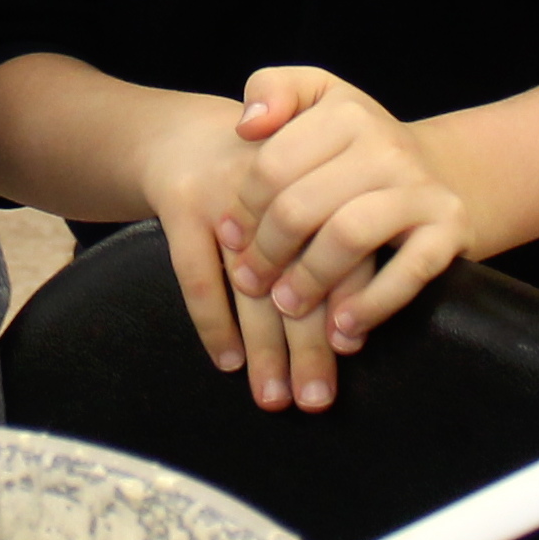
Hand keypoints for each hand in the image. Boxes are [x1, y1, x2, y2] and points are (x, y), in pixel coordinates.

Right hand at [139, 96, 357, 414]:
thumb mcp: (306, 190)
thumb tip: (357, 324)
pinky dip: (212, 322)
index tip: (351, 352)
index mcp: (318, 182)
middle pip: (298, 278)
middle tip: (316, 401)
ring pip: (249, 286)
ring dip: (264, 349)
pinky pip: (196, 275)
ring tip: (275, 398)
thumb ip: (339, 240)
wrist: (187, 138)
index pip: (342, 251)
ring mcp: (225, 198)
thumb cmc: (261, 185)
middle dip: (308, 346)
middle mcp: (275, 191)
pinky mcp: (181, 205)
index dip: (347, 303)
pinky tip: (229, 361)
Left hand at [218, 66, 475, 349]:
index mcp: (343, 112)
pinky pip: (408, 272)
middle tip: (249, 282)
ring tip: (287, 306)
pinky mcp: (452, 228)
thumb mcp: (315, 99)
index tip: (228, 239)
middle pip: (303, 204)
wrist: (438, 173)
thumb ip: (273, 89)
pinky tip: (342, 328)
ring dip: (309, 280)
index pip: (273, 165)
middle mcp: (385, 145)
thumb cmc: (354, 147)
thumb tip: (246, 125)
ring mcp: (421, 187)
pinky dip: (371, 304)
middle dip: (267, 252)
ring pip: (348, 236)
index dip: (243, 209)